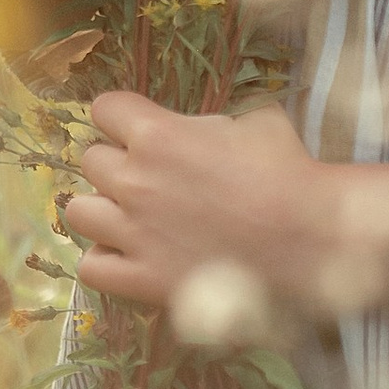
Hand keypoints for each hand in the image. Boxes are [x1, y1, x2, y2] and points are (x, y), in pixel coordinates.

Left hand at [63, 92, 338, 318]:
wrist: (309, 237)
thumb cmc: (287, 171)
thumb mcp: (253, 119)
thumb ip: (211, 118)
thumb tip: (201, 123)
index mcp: (157, 135)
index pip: (104, 109)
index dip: (122, 116)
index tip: (140, 128)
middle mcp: (134, 181)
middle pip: (91, 160)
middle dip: (117, 163)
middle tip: (150, 176)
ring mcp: (133, 233)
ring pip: (79, 211)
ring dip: (102, 209)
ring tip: (131, 215)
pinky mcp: (142, 278)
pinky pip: (91, 268)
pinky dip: (105, 260)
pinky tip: (130, 255)